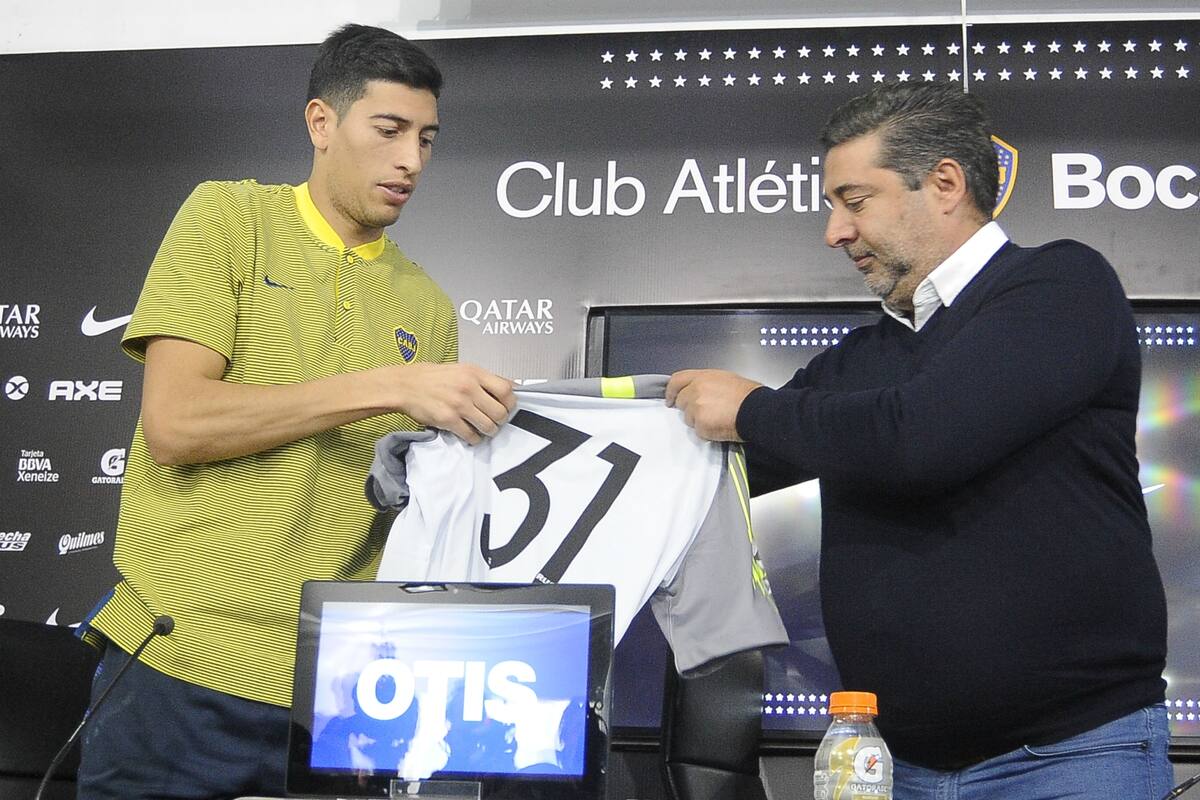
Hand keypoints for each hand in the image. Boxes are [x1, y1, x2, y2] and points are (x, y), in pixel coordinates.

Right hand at [385, 362, 515, 443]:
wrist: (406, 385)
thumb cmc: (434, 377)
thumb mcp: (462, 369)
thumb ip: (483, 379)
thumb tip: (508, 389)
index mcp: (474, 373)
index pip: (506, 390)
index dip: (510, 402)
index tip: (507, 407)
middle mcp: (469, 388)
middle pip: (500, 412)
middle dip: (500, 420)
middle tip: (495, 421)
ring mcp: (459, 405)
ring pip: (488, 426)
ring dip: (489, 431)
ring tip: (483, 429)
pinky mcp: (448, 420)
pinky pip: (471, 436)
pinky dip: (474, 439)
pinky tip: (470, 435)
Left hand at [665, 369, 761, 441]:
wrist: (757, 410)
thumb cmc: (748, 396)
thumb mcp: (726, 379)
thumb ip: (707, 384)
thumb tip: (699, 391)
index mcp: (703, 377)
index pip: (677, 380)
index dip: (671, 391)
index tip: (670, 399)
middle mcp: (696, 390)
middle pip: (681, 401)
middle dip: (688, 408)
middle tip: (702, 412)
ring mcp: (696, 408)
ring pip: (688, 418)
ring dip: (698, 420)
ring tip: (717, 418)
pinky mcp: (700, 424)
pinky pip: (698, 431)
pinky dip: (707, 431)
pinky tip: (720, 426)